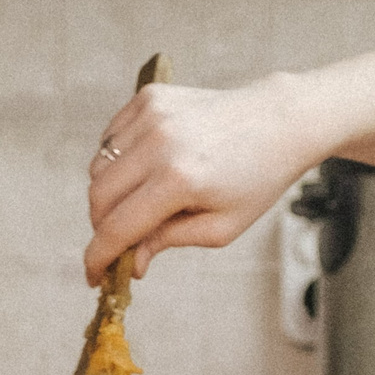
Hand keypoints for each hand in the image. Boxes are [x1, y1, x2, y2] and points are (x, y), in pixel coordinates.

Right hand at [84, 77, 314, 283]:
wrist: (280, 121)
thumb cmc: (257, 179)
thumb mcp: (221, 226)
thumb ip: (169, 241)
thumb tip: (132, 262)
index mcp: (179, 180)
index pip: (117, 227)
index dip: (98, 257)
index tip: (94, 277)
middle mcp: (159, 142)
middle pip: (99, 196)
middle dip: (103, 226)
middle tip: (122, 241)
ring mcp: (151, 114)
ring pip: (98, 166)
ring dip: (109, 193)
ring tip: (144, 201)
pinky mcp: (150, 97)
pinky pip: (111, 138)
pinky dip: (117, 160)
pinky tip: (147, 170)